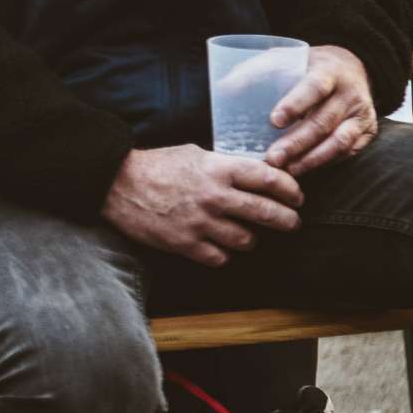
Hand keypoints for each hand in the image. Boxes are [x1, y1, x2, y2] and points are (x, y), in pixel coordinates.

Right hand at [101, 146, 302, 266]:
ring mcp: (201, 223)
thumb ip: (224, 166)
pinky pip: (221, 257)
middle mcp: (215, 196)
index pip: (269, 179)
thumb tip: (253, 176)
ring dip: (252, 239)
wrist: (117, 183)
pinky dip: (224, 254)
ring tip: (248, 235)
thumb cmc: (155, 165)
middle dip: (287, 220)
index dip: (290, 189)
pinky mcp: (186, 244)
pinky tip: (219, 246)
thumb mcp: (194, 154)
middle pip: (268, 213)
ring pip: (248, 240)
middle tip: (291, 222)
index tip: (296, 196)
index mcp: (219, 169)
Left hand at [267, 45, 378, 175]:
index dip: (295, 104)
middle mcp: (349, 93)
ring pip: (339, 142)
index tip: (274, 120)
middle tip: (272, 158)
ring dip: (311, 159)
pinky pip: (348, 151)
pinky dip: (327, 162)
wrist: (351, 67)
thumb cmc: (306, 66)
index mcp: (328, 71)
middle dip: (297, 143)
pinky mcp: (367, 131)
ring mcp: (361, 114)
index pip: (314, 88)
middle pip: (323, 122)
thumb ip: (257, 70)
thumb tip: (224, 89)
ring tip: (287, 171)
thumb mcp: (285, 59)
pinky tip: (305, 169)